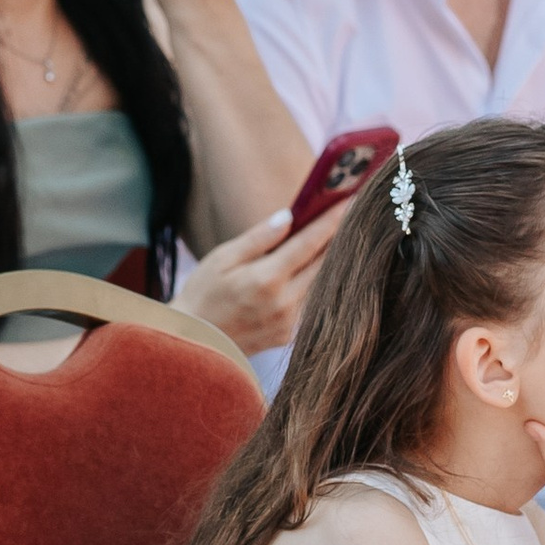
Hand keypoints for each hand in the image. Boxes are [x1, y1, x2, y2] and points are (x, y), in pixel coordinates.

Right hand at [181, 206, 336, 354]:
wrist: (194, 344)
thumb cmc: (202, 295)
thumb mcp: (222, 258)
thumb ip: (258, 237)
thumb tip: (289, 216)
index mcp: (266, 279)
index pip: (309, 243)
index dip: (332, 220)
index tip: (349, 201)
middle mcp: (284, 303)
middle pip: (323, 263)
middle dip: (337, 237)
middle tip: (350, 214)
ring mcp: (289, 323)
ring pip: (319, 284)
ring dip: (327, 260)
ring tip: (334, 237)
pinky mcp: (288, 335)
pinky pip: (309, 302)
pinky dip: (313, 283)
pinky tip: (312, 268)